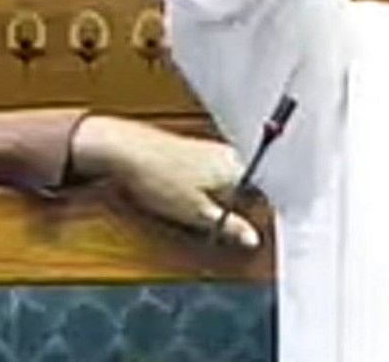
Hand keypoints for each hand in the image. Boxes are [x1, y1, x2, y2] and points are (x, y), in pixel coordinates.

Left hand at [67, 117, 259, 251]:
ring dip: (215, 199)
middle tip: (214, 229)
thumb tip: (253, 239)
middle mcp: (230, 157)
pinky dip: (202, 188)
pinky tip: (181, 196)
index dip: (253, 219)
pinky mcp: (194, 150)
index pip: (261, 199)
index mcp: (238, 170)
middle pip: (244, 189)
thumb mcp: (196, 213)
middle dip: (233, 209)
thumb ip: (228, 225)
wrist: (126, 151)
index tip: (242, 235)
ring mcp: (212, 151)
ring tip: (191, 212)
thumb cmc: (159, 179)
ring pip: (226, 182)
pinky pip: (210, 174)